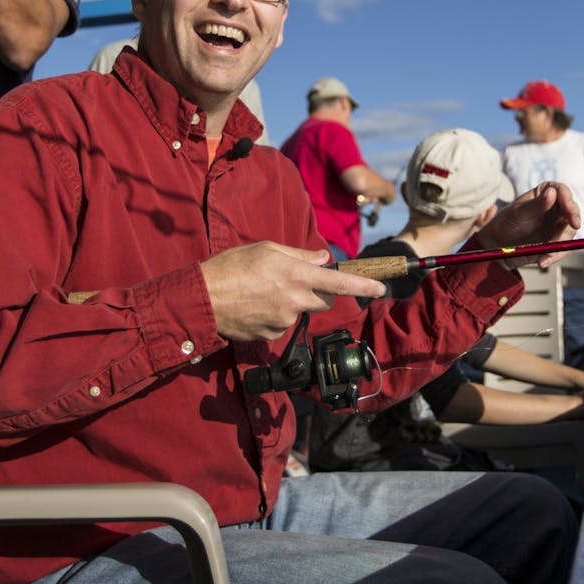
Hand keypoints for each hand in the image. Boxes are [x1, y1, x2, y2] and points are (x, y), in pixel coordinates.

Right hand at [200, 242, 384, 341]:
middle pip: (326, 300)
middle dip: (320, 292)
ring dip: (293, 303)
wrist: (202, 299)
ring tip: (264, 292)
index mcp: (296, 275)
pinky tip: (257, 306)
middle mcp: (295, 299)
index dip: (363, 286)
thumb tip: (323, 259)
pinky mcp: (273, 335)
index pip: (339, 283)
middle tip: (295, 281)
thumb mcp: (266, 249)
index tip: (381, 289)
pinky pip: (284, 324)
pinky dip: (277, 315)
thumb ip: (299, 255)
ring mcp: (285, 320)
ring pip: (302, 311)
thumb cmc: (231, 268)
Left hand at [472, 181, 581, 268]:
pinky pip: (563, 248)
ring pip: (569, 233)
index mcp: (546, 192)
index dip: (568, 201)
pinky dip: (554, 256)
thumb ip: (536, 204)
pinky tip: (543, 261)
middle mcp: (556, 206)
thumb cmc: (506, 223)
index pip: (563, 191)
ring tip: (544, 255)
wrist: (499, 246)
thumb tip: (552, 193)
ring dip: (559, 246)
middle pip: (572, 212)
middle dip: (570, 225)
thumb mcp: (519, 213)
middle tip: (566, 234)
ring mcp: (558, 224)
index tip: (570, 213)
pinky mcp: (558, 240)